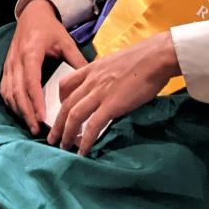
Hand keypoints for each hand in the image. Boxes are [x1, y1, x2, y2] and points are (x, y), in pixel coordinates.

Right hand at [0, 0, 87, 134]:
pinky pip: (4, 89)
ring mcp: (9, 64)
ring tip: (30, 125)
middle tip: (37, 129)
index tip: (42, 117)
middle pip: (17, 90)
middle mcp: (16, 59)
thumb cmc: (49, 28)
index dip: (35, 100)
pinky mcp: (6, 67)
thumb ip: (77, 60)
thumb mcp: (65, 41)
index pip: (30, 80)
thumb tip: (91, 80)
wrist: (32, 14)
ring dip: (18, 110)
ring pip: (8, 92)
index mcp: (31, 52)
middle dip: (26, 112)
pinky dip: (11, 103)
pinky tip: (21, 113)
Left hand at [48, 32, 179, 154]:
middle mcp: (91, 81)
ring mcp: (99, 93)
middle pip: (66, 104)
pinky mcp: (111, 105)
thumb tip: (111, 85)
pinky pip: (93, 126)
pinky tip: (83, 152)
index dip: (60, 100)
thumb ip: (108, 74)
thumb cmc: (144, 57)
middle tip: (52, 138)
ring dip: (66, 134)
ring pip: (73, 116)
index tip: (62, 111)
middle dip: (57, 124)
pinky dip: (85, 141)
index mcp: (92, 69)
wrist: (156, 57)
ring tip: (63, 148)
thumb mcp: (116, 62)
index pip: (66, 83)